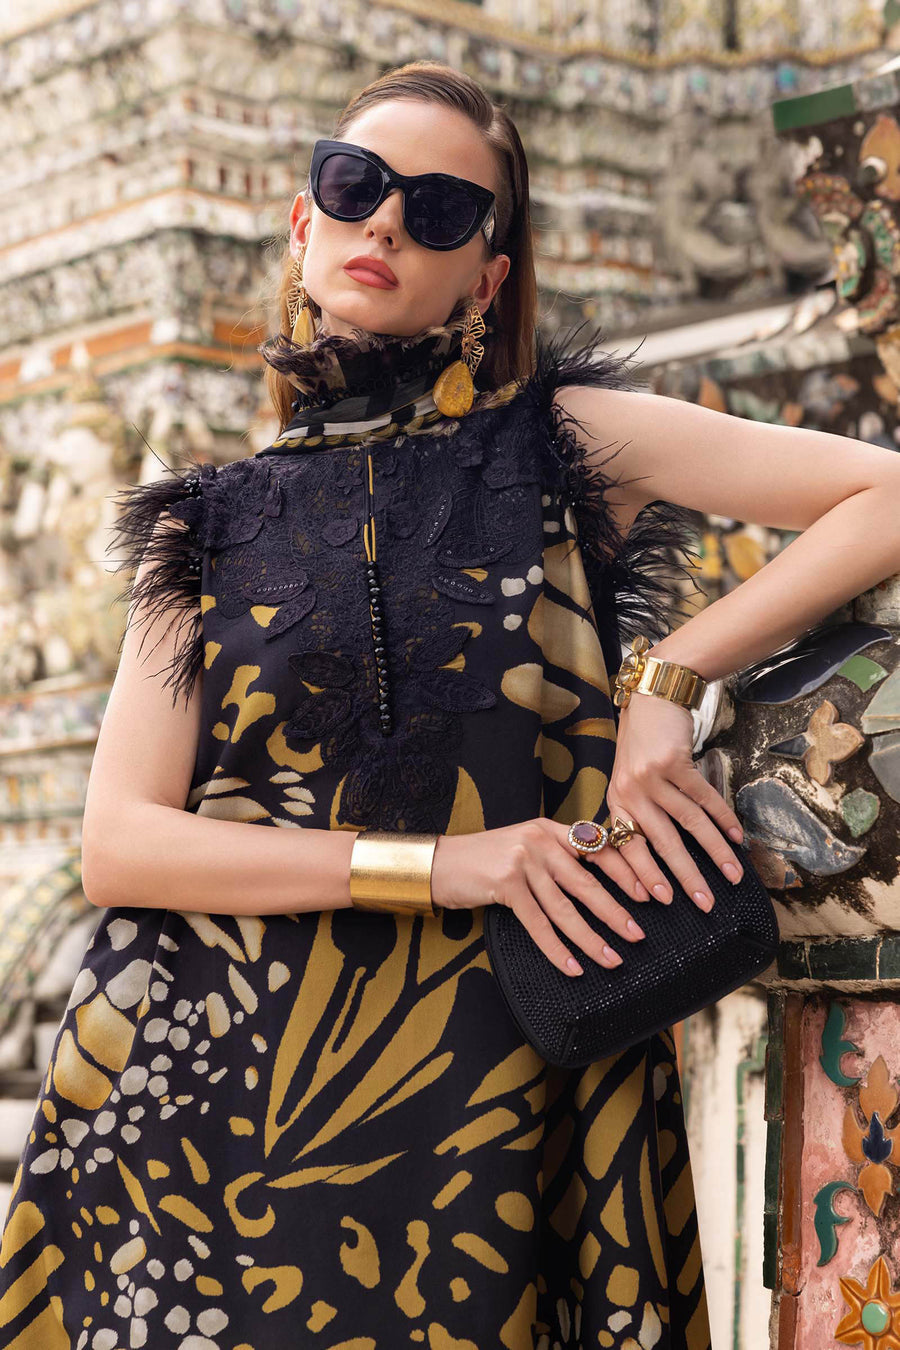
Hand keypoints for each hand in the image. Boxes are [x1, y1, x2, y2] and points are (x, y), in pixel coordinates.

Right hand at [430, 818, 652, 976]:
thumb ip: (555, 855)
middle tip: (638, 935)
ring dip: (591, 938)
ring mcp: (522, 862)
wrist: (441, 862)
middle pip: (588, 883)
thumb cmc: (485, 859)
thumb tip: (596, 882)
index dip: (626, 872)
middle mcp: (540, 841)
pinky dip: (557, 950)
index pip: (598, 848)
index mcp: (550, 830)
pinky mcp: (505, 885)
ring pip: (566, 909)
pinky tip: (573, 968)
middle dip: (616, 913)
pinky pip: (538, 925)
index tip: (648, 894)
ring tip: (612, 959)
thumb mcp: (525, 846)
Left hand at [606, 691, 744, 910]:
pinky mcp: (676, 763)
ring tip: (732, 876)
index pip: (629, 848)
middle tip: (705, 905)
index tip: (660, 902)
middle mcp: (630, 792)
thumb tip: (661, 859)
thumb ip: (639, 813)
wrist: (651, 698)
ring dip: (715, 854)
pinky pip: (705, 800)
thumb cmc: (641, 745)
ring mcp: (653, 777)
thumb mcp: (629, 780)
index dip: (644, 876)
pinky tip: (738, 839)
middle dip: (686, 878)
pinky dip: (724, 820)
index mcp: (617, 802)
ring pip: (689, 825)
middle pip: (662, 844)